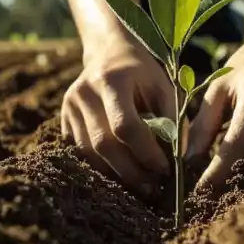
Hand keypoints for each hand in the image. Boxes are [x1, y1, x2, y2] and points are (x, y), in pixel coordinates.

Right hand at [61, 43, 173, 197]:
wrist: (108, 54)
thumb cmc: (143, 74)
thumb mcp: (164, 87)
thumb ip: (173, 119)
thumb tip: (181, 159)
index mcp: (112, 80)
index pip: (125, 125)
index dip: (146, 153)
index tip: (165, 170)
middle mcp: (84, 93)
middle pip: (103, 145)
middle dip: (131, 172)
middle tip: (154, 189)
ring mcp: (69, 108)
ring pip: (89, 155)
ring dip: (116, 176)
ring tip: (141, 188)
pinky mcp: (63, 122)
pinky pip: (80, 155)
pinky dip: (102, 170)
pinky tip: (122, 177)